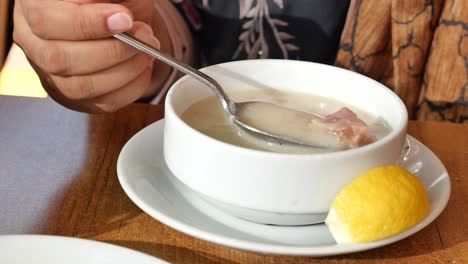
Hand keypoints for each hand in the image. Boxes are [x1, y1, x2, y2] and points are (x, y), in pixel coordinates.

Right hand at [13, 0, 160, 112]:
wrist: (110, 18)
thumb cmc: (106, 0)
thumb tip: (122, 15)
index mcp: (33, 8)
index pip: (46, 22)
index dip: (89, 24)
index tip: (125, 19)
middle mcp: (34, 43)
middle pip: (60, 59)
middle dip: (114, 50)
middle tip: (145, 35)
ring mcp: (50, 74)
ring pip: (80, 87)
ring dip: (125, 71)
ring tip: (147, 50)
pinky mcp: (73, 97)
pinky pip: (102, 103)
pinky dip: (131, 88)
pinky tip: (143, 68)